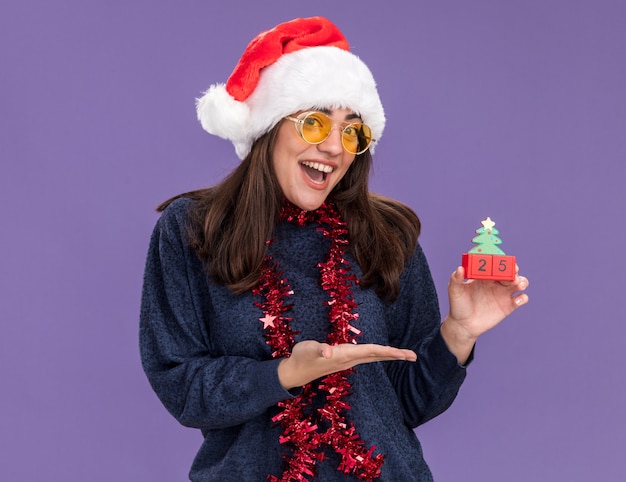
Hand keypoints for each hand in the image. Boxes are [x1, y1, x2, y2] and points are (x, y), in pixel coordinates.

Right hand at [278, 340, 416, 389]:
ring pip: (373, 356)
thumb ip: (318, 350)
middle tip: (414, 356)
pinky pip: (367, 356)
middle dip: (395, 356)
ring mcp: (348, 361)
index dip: (387, 351)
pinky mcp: (345, 360)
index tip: (403, 354)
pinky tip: (384, 353)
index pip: (371, 352)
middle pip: (377, 356)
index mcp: (345, 355)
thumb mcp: (307, 350)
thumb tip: (328, 353)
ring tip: (405, 355)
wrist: (296, 371)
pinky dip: (379, 353)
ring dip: (389, 355)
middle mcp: (350, 359)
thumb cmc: (301, 357)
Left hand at [441, 265, 528, 363]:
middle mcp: (495, 282)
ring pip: (519, 282)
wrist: (464, 325)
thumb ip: (456, 279)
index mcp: (484, 276)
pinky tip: (515, 301)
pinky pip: (521, 299)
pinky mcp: (508, 306)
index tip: (500, 261)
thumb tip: (460, 268)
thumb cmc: (458, 306)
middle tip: (512, 272)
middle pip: (510, 271)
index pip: (495, 264)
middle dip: (513, 269)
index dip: (500, 260)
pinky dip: (522, 298)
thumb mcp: (455, 291)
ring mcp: (503, 294)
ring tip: (517, 284)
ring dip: (522, 281)